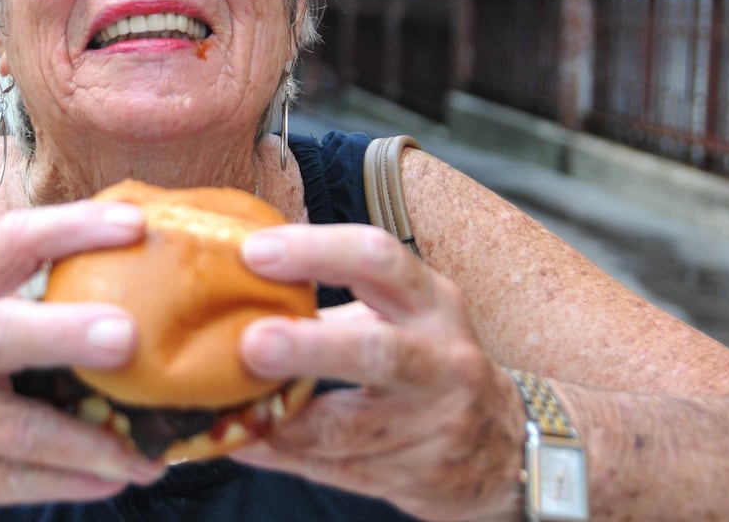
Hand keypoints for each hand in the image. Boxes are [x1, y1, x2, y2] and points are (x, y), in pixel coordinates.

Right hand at [0, 200, 165, 520]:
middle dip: (64, 333)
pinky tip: (111, 479)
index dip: (71, 227)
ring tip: (145, 453)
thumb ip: (18, 299)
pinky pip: (7, 480)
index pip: (8, 241)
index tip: (134, 223)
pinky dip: (65, 482)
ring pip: (13, 429)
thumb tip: (131, 287)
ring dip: (87, 443)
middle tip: (128, 337)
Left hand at [232, 223, 522, 520]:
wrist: (503, 447)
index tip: (255, 252)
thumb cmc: (428, 360)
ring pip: (350, 429)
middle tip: (252, 341)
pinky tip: (239, 441)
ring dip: (281, 420)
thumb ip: (331, 300)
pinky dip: (281, 454)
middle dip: (310, 347)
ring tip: (225, 406)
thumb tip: (234, 281)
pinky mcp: (413, 477)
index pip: (378, 259)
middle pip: (377, 351)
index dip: (316, 251)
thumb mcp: (402, 315)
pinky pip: (335, 469)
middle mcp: (440, 360)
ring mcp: (431, 425)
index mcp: (430, 301)